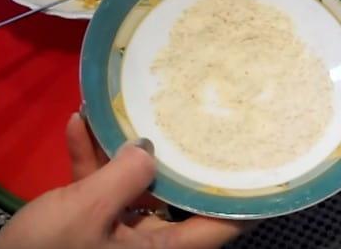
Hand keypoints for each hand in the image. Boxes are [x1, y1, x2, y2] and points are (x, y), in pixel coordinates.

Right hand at [0, 113, 250, 248]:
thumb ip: (125, 175)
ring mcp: (118, 234)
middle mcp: (148, 243)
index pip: (221, 226)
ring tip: (124, 106)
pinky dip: (90, 160)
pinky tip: (78, 122)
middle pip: (178, 195)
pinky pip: (99, 188)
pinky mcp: (89, 226)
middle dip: (176, 155)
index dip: (245, 197)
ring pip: (134, 186)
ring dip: (123, 149)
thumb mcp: (88, 210)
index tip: (262, 162)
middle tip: (195, 115)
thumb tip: (148, 149)